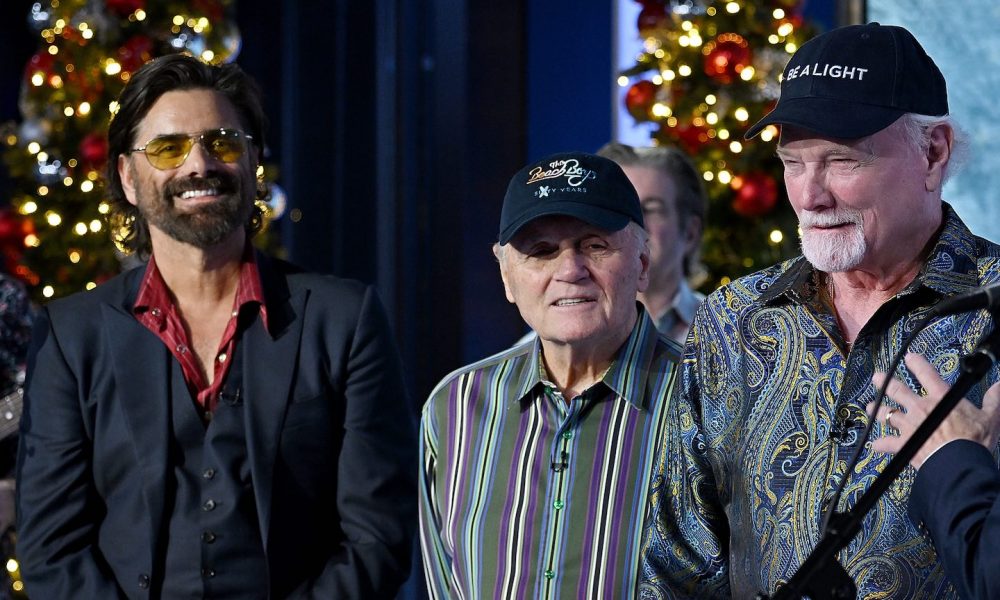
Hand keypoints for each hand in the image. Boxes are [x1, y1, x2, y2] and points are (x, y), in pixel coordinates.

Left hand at [868, 353, 999, 468]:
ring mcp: (909, 426)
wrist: (959, 463)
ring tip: (870, 407)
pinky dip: (881, 445)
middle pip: (897, 390)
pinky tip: (875, 445)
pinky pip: (888, 444)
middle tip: (876, 377)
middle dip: (884, 382)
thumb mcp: (991, 418)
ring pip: (887, 414)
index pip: (926, 374)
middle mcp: (920, 408)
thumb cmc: (975, 439)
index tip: (909, 357)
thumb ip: (994, 400)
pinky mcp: (904, 444)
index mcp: (940, 398)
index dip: (917, 364)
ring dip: (878, 411)